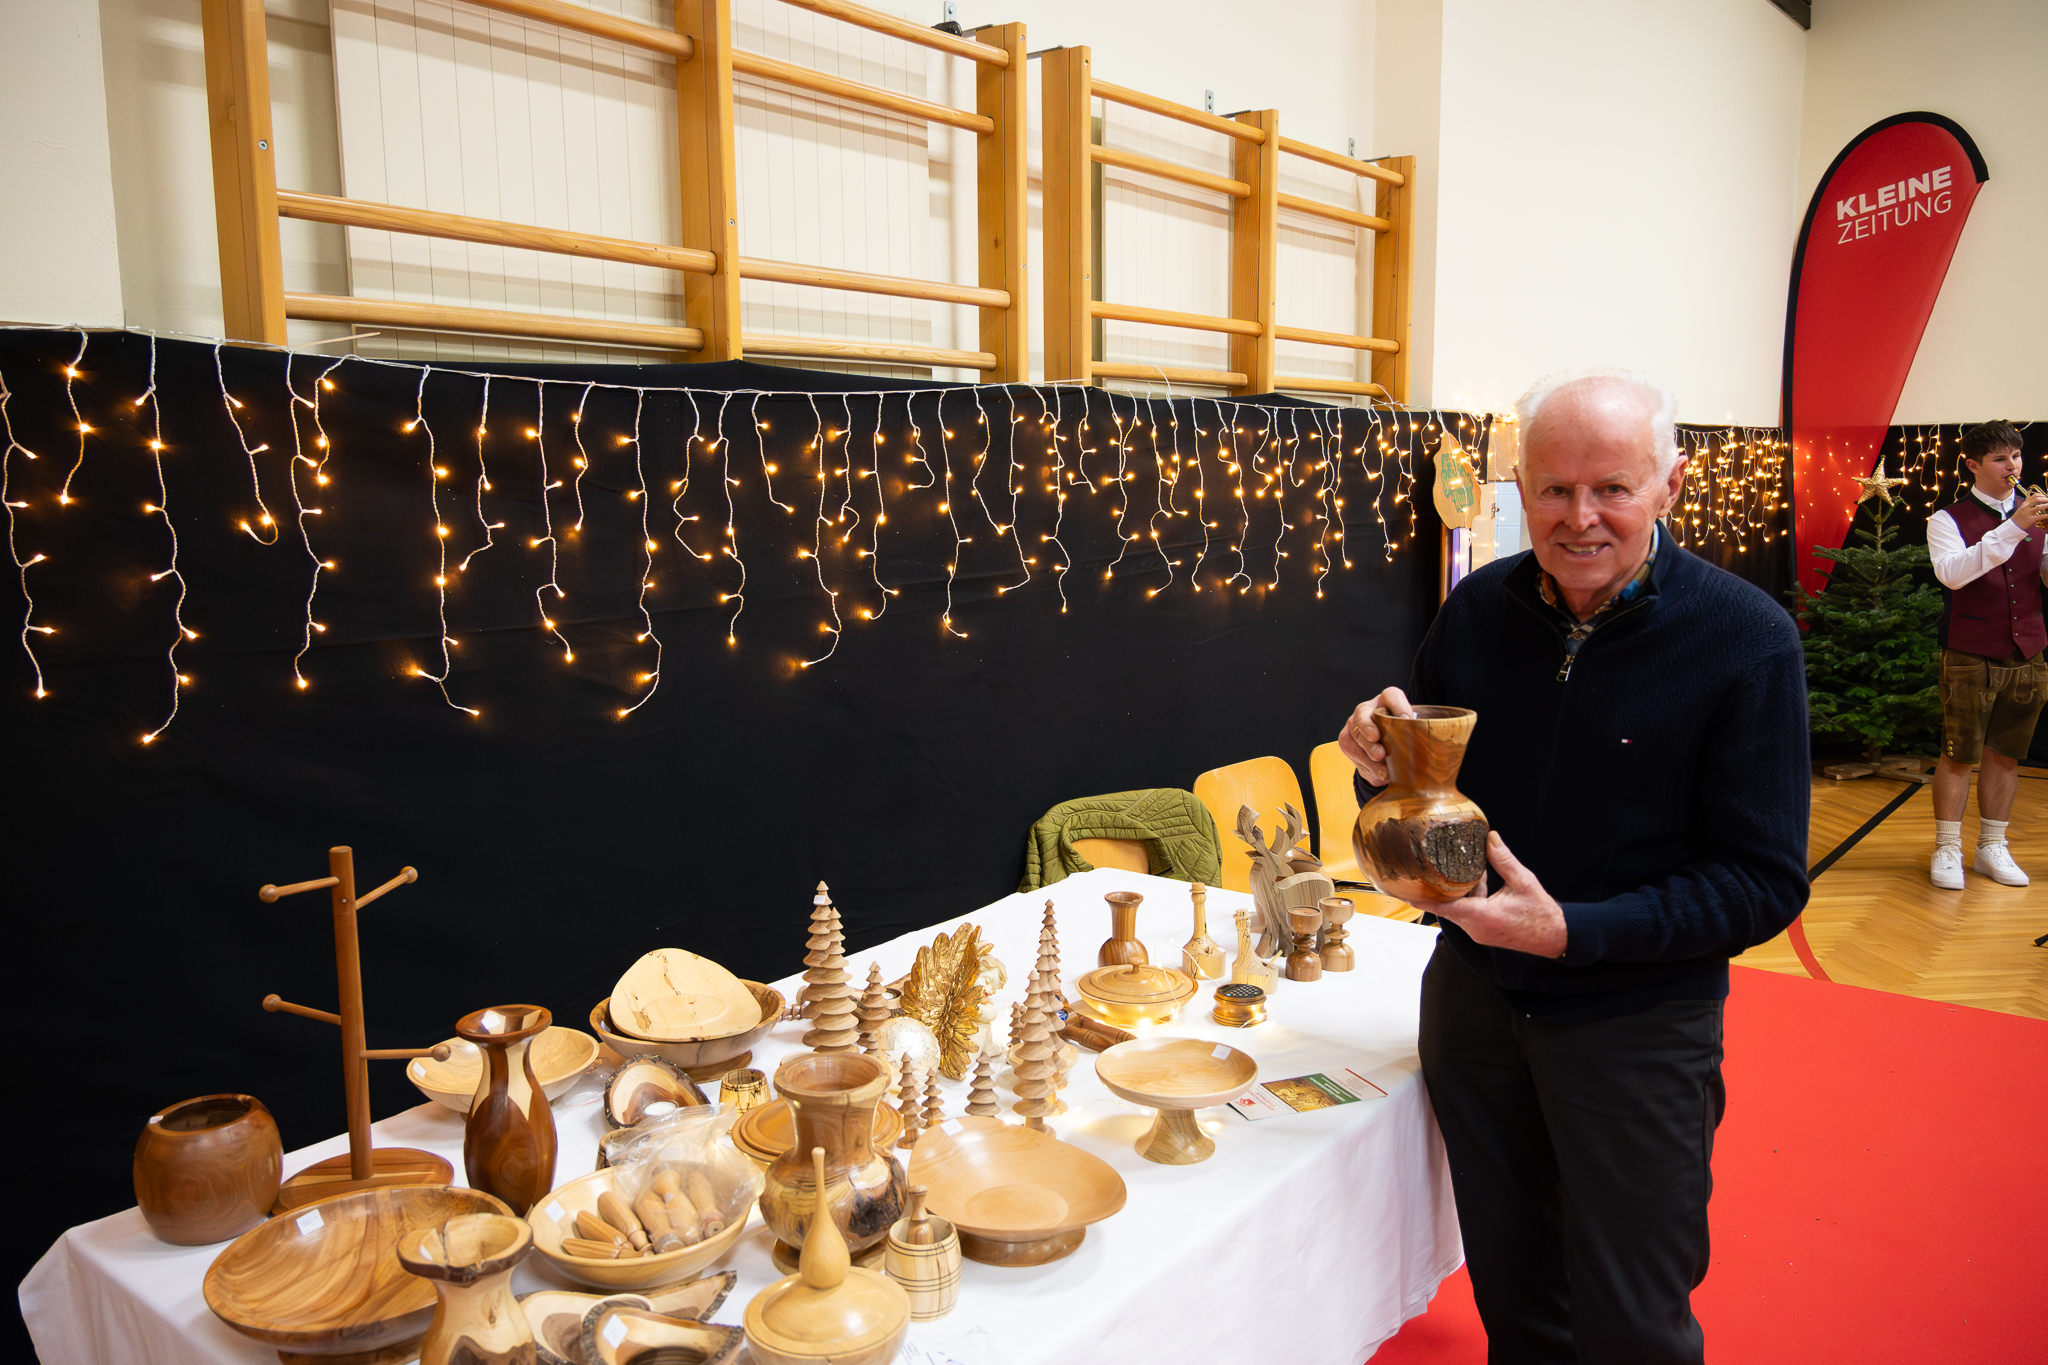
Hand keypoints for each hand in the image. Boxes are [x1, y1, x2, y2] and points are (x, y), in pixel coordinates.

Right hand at [1337, 687, 1415, 786]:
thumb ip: (1418, 734)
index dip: (1398, 705)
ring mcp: (1354, 724)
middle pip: (1364, 714)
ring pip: (1355, 734)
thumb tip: (1430, 749)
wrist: (1383, 752)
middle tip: (1379, 745)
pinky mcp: (1347, 740)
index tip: (1407, 719)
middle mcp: (1367, 709)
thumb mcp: (1412, 733)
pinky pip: (1352, 750)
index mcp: (1387, 702)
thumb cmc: (1401, 739)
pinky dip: (1367, 765)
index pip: (1391, 695)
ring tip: (1382, 766)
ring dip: (1368, 752)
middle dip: (1369, 729)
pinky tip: (1379, 772)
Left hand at [1429, 832, 1568, 958]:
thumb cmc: (1541, 913)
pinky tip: (1481, 879)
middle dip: (1439, 888)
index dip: (1421, 900)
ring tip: (1459, 868)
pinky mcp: (1485, 931)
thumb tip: (1490, 837)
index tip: (1402, 891)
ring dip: (1460, 890)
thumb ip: (1503, 859)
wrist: (1557, 937)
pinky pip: (1470, 912)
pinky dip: (1471, 897)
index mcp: (1480, 917)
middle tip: (1424, 870)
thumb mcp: (1523, 881)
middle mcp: (1476, 928)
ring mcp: (1480, 932)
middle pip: (1447, 906)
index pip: (1442, 908)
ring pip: (1459, 908)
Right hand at [2014, 492, 2047, 530]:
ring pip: (2040, 507)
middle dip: (2046, 499)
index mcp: (2025, 504)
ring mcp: (2028, 513)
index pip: (2034, 496)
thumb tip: (2038, 501)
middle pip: (2037, 499)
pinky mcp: (2030, 520)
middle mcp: (2026, 507)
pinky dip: (2047, 515)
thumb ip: (2029, 504)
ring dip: (2047, 506)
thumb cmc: (2019, 518)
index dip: (2042, 496)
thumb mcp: (2022, 509)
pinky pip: (2041, 516)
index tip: (2046, 498)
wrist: (2014, 526)